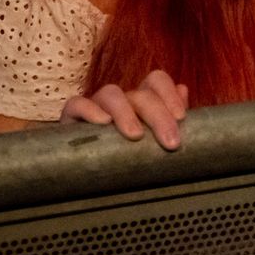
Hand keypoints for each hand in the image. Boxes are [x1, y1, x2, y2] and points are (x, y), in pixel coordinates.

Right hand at [60, 69, 188, 149]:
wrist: (82, 174)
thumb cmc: (122, 158)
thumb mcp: (150, 143)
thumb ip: (168, 119)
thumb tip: (183, 89)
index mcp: (140, 102)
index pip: (156, 81)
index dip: (170, 93)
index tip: (181, 118)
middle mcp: (120, 100)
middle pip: (140, 93)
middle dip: (158, 115)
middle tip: (171, 142)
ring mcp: (94, 106)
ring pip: (111, 93)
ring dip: (126, 112)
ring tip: (136, 135)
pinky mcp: (70, 118)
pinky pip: (77, 104)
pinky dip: (90, 110)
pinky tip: (103, 124)